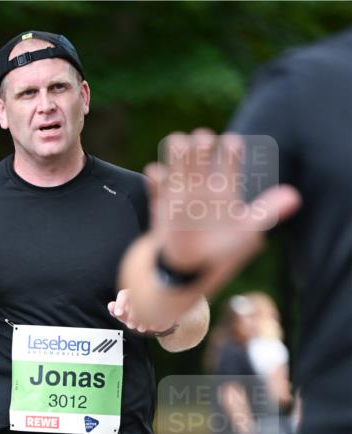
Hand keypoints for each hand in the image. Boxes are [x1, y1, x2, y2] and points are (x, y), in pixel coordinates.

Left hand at [108, 287, 173, 334]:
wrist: (164, 317)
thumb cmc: (142, 314)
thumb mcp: (130, 315)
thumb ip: (120, 313)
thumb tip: (110, 306)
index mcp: (135, 290)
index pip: (124, 294)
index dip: (120, 304)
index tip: (117, 313)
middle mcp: (146, 289)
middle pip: (137, 300)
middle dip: (132, 315)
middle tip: (131, 325)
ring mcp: (160, 295)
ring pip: (150, 305)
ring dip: (143, 319)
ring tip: (141, 327)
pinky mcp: (170, 305)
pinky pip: (162, 313)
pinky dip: (156, 321)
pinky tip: (153, 326)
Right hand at [145, 130, 300, 278]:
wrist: (191, 274)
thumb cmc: (221, 254)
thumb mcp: (246, 233)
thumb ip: (266, 212)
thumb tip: (294, 197)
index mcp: (226, 187)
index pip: (230, 150)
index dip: (229, 145)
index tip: (228, 152)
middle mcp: (203, 185)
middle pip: (202, 143)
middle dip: (201, 142)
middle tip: (201, 152)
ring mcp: (180, 192)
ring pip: (177, 152)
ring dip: (178, 150)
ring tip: (180, 162)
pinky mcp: (161, 204)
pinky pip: (156, 181)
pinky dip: (157, 176)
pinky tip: (159, 177)